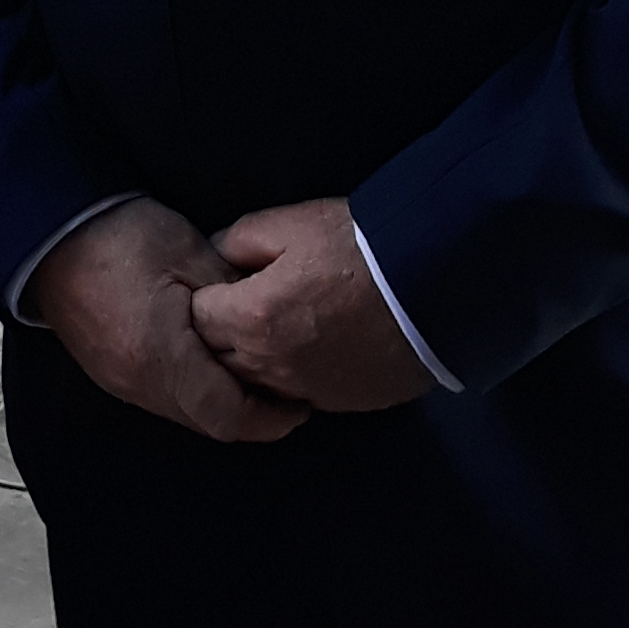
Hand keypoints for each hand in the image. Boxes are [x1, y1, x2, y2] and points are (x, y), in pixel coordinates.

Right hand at [30, 200, 306, 445]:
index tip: (301, 402)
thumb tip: (265, 323)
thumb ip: (232, 295)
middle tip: (286, 387)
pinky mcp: (109, 372)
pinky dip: (194, 389)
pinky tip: (210, 360)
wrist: (48, 229)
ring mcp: (119, 382)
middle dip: (252, 413)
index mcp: (160, 357)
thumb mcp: (189, 251)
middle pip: (208, 422)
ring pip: (185, 412)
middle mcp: (138, 384)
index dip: (271, 419)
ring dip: (222, 401)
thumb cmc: (119, 235)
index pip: (227, 416)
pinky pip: (163, 397)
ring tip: (252, 371)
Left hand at [190, 199, 433, 412]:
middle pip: (220, 359)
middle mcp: (272, 364)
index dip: (204, 298)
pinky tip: (306, 349)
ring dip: (253, 360)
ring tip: (270, 328)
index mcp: (252, 318)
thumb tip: (214, 256)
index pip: (197, 319)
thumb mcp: (288, 225)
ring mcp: (307, 389)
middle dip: (219, 334)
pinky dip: (291, 376)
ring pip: (255, 385)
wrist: (431, 284)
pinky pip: (297, 395)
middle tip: (237, 306)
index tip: (217, 285)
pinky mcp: (341, 402)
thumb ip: (238, 242)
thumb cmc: (357, 247)